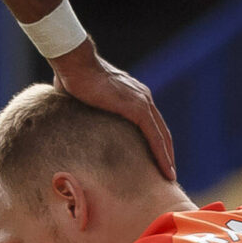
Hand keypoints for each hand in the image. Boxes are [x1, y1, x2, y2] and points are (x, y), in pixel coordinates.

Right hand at [49, 40, 176, 179]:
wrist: (75, 64)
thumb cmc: (73, 77)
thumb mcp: (83, 98)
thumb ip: (86, 110)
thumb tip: (72, 120)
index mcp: (132, 94)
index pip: (150, 122)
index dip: (155, 141)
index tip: (155, 159)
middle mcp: (142, 97)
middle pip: (160, 130)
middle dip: (165, 153)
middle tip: (167, 173)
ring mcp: (142, 102)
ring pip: (161, 136)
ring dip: (167, 158)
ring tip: (169, 178)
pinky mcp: (137, 109)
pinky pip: (154, 136)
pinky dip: (162, 154)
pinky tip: (165, 170)